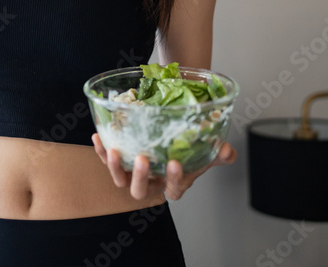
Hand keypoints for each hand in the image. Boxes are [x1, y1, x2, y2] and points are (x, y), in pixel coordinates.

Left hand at [91, 133, 236, 200]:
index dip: (175, 178)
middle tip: (143, 158)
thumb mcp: (203, 154)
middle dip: (140, 176)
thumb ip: (217, 154)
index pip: (174, 188)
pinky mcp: (119, 162)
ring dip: (114, 167)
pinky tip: (98, 137)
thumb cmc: (184, 153)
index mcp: (172, 184)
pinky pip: (106, 160)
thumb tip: (228, 151)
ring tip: (114, 151)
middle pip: (140, 190)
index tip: (176, 163)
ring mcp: (132, 175)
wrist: (167, 143)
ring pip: (120, 179)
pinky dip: (100, 151)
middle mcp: (150, 183)